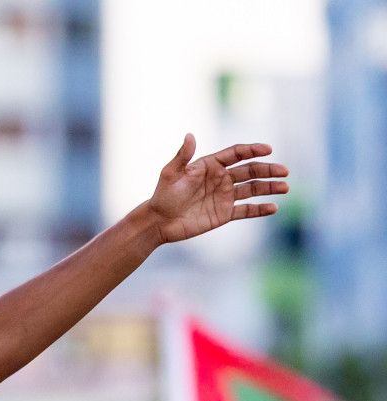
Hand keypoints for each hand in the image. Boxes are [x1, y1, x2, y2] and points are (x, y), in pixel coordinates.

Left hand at [146, 135, 287, 243]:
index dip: (252, 150)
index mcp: (211, 165)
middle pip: (250, 171)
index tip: (268, 149)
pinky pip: (246, 210)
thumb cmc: (163, 195)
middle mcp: (221, 179)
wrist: (158, 222)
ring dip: (270, 187)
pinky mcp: (224, 214)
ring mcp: (224, 196)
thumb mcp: (171, 174)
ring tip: (285, 187)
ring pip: (252, 189)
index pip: (237, 154)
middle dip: (268, 170)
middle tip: (285, 171)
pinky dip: (260, 209)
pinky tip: (273, 207)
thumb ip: (182, 156)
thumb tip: (190, 135)